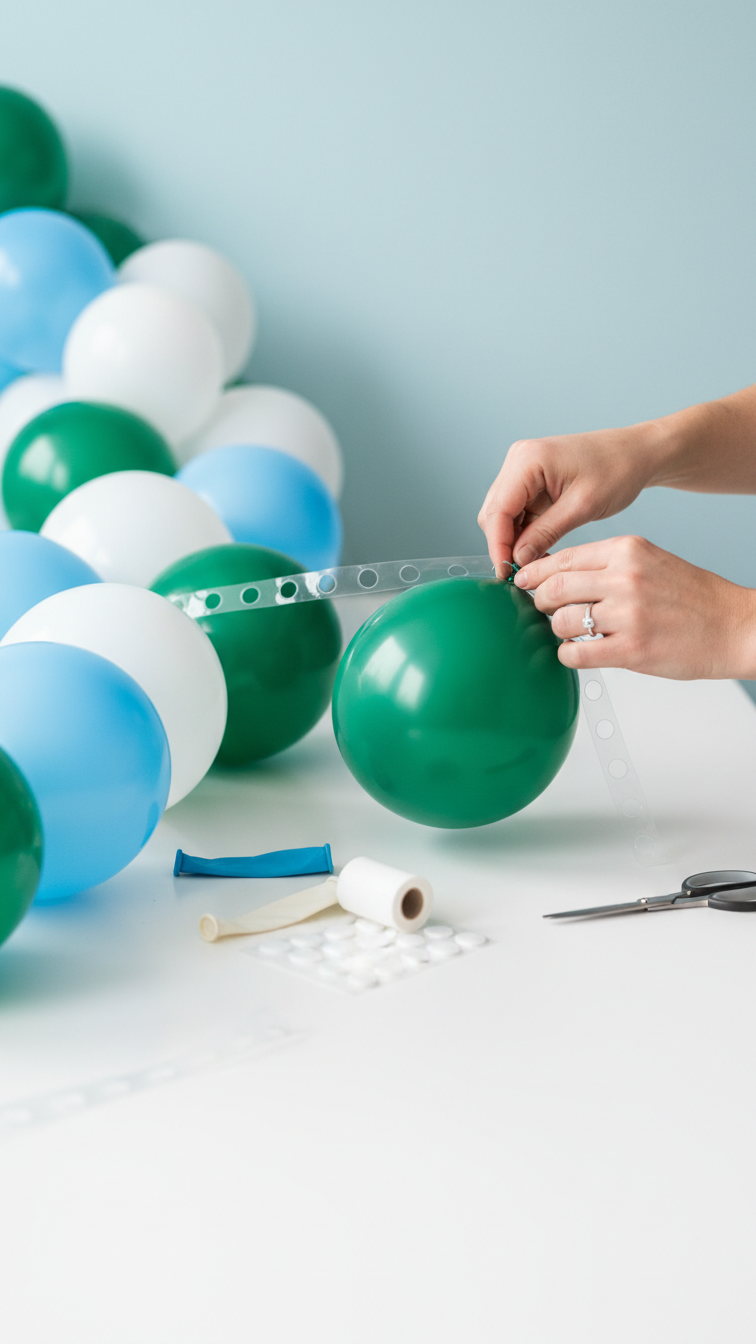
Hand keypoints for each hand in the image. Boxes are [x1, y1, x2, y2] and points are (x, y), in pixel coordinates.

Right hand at [478, 424, 664, 576]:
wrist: (636, 454)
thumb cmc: (617, 470)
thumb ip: (546, 533)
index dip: (498, 545)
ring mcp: (523, 470)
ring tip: (534, 563)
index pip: (497, 510)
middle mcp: (519, 460)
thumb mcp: (582, 507)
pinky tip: (538, 549)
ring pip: (502, 515)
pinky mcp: (531, 481)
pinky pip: (517, 512)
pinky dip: (524, 533)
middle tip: (521, 573)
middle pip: (494, 513)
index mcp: (528, 460)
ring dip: (513, 540)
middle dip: (504, 544)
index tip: (506, 573)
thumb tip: (518, 559)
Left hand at [514, 535, 755, 679]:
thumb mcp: (650, 561)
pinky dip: (568, 655)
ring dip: (557, 630)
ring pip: (559, 621)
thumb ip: (606, 565)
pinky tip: (580, 652)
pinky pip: (574, 653)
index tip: (523, 581)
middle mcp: (625, 577)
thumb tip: (557, 573)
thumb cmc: (693, 597)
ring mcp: (627, 614)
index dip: (535, 572)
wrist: (734, 626)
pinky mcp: (631, 649)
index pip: (562, 558)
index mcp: (627, 550)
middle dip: (539, 601)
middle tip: (543, 610)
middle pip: (554, 588)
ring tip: (571, 632)